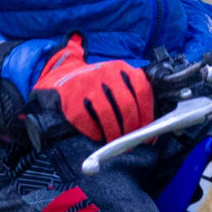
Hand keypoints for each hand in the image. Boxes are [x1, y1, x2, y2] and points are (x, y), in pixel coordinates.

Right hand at [32, 34, 155, 142]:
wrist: (62, 77)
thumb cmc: (96, 85)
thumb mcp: (115, 80)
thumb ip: (132, 94)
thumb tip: (149, 126)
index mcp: (121, 68)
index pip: (142, 90)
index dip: (148, 114)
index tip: (148, 132)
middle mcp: (105, 72)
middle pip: (126, 104)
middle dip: (132, 128)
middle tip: (131, 142)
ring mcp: (87, 83)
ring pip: (107, 113)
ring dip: (114, 133)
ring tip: (116, 143)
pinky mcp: (70, 96)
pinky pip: (86, 119)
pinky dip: (94, 132)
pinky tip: (98, 136)